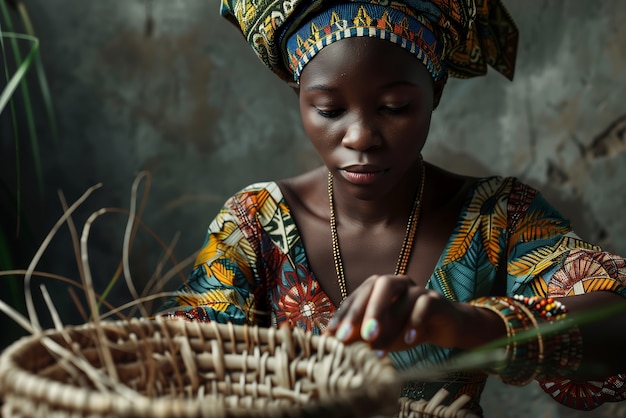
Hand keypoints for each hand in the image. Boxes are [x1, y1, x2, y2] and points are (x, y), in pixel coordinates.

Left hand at [325, 274, 476, 352]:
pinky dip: (415, 322)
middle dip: (362, 311)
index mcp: (380, 288)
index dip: (344, 314)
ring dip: (387, 321)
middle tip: (348, 336)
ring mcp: (419, 289)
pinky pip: (425, 305)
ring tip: (375, 345)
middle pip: (379, 285)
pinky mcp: (437, 301)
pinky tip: (409, 340)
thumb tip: (331, 340)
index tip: (331, 335)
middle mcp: (398, 283)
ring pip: (403, 296)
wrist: (444, 328)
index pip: (358, 295)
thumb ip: (359, 334)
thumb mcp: (381, 334)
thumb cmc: (406, 330)